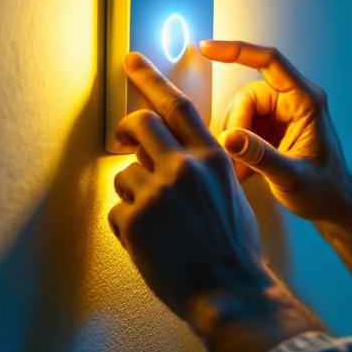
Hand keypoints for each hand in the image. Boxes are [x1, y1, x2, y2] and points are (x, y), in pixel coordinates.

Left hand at [107, 52, 273, 323]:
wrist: (230, 291)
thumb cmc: (234, 248)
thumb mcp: (231, 192)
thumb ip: (202, 166)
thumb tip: (170, 154)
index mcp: (212, 157)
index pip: (177, 105)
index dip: (151, 78)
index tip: (132, 60)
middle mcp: (184, 167)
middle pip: (140, 125)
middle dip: (126, 130)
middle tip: (124, 141)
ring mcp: (157, 193)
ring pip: (125, 175)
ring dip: (133, 196)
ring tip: (159, 226)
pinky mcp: (135, 220)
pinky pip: (116, 211)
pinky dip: (127, 229)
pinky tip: (151, 246)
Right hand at [200, 40, 351, 222]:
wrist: (333, 204)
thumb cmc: (323, 190)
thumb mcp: (292, 177)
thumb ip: (261, 157)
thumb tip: (229, 138)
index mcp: (306, 101)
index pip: (270, 62)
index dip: (237, 51)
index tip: (207, 48)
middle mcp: (294, 100)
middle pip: (247, 95)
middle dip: (236, 128)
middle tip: (237, 163)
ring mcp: (282, 112)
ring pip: (241, 111)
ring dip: (236, 140)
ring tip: (244, 171)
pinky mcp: (272, 126)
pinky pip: (243, 125)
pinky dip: (239, 147)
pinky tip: (247, 170)